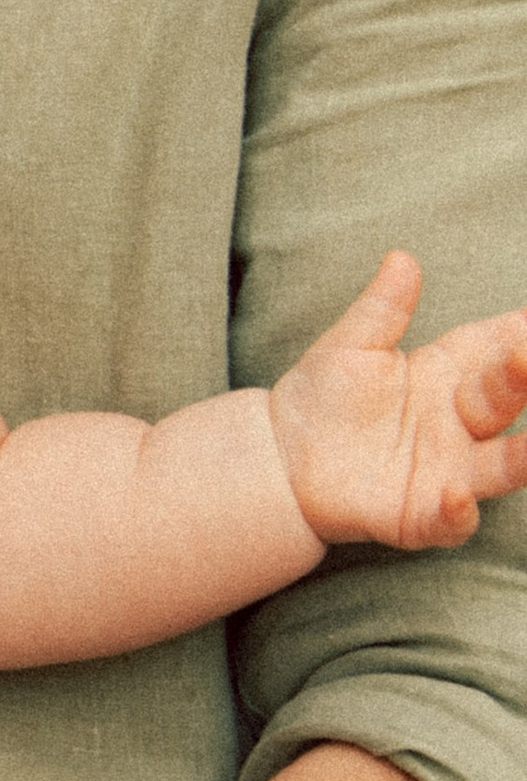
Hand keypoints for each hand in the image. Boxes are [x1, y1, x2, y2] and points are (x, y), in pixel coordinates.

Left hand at [270, 253, 526, 546]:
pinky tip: (456, 496)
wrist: (278, 459)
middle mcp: (461, 423)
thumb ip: (382, 308)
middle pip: (508, 399)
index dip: (524, 333)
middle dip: (525, 378)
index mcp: (452, 374)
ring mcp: (448, 472)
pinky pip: (450, 521)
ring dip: (526, 455)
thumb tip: (401, 258)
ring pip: (504, 465)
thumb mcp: (351, 346)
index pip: (502, 347)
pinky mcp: (421, 516)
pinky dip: (457, 512)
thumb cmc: (323, 397)